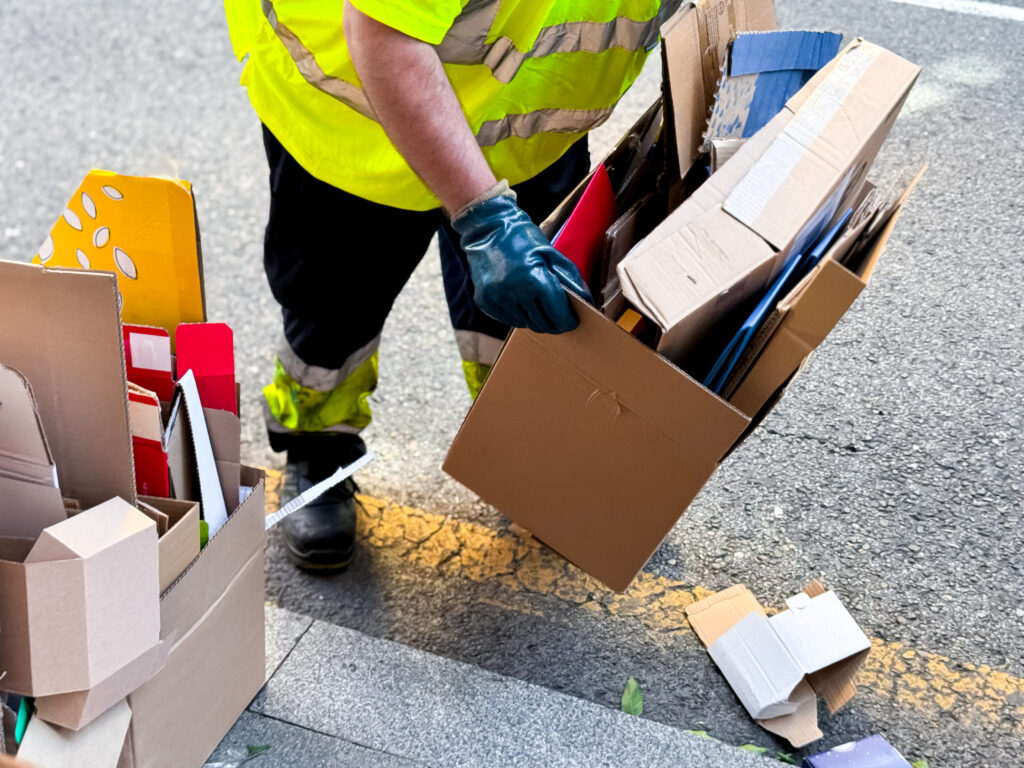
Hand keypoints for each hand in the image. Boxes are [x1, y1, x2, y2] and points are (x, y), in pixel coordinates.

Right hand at [452, 191, 592, 333]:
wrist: (487, 228)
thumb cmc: (522, 238)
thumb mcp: (551, 254)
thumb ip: (570, 280)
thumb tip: (586, 302)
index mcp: (534, 279)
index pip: (558, 315)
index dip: (569, 321)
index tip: (572, 321)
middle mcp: (513, 293)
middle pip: (542, 324)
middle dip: (554, 323)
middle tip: (559, 317)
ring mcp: (496, 299)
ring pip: (525, 324)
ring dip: (536, 319)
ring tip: (539, 304)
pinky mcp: (484, 302)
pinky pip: (508, 320)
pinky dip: (519, 315)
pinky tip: (522, 301)